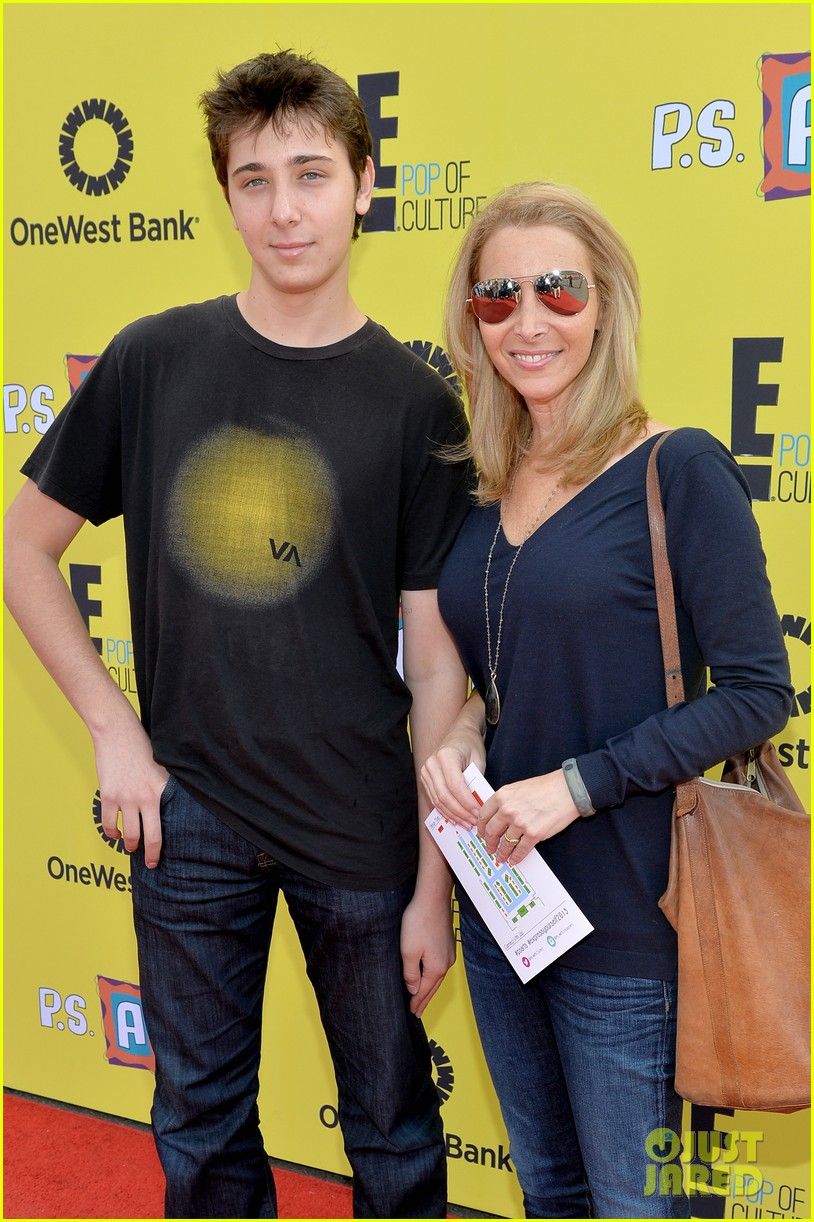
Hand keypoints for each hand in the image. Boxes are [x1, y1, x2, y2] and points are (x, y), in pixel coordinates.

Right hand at [92, 712, 168, 867]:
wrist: (118, 733)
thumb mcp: (162, 768)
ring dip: (129, 844)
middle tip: (149, 862)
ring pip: (128, 833)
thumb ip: (164, 788)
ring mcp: (125, 799)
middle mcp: (144, 798)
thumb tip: (169, 806)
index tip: (159, 858)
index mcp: (161, 792)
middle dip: (148, 853)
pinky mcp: (108, 796)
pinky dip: (111, 831)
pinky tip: (115, 832)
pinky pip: (108, 822)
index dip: (161, 847)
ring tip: (130, 846)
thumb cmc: (142, 747)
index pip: (163, 827)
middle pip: (148, 836)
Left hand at [400, 890, 455, 1016]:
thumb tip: (413, 989)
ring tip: (422, 997)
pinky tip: (429, 976)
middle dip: (424, 1000)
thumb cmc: (419, 922)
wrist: (433, 899)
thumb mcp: (409, 950)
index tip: (412, 1012)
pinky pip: (439, 967)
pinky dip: (433, 976)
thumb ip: (411, 973)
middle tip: (418, 1011)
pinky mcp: (447, 944)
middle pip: (433, 987)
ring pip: (437, 977)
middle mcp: (446, 963)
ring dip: (429, 988)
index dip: (416, 1002)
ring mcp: (449, 954)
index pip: (424, 991)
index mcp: (436, 968)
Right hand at [420, 725, 485, 827]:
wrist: (459, 734)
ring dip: (453, 815)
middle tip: (474, 822)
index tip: (479, 813)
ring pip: (438, 800)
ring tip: (468, 823)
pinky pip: (435, 799)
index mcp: (446, 755)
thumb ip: (476, 781)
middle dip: (460, 812)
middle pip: (444, 795)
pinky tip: (458, 818)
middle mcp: (432, 763)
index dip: (466, 802)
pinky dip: (446, 811)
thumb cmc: (471, 745)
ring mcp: (426, 771)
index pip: (455, 785)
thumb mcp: (479, 760)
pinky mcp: (425, 778)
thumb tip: (478, 807)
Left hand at [479, 770, 580, 864]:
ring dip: (501, 853)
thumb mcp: (518, 788)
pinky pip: (520, 850)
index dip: (480, 827)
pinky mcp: (533, 834)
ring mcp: (520, 823)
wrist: (567, 790)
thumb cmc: (545, 787)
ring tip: (501, 858)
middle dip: (489, 843)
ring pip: (505, 843)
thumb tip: (497, 816)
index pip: (483, 815)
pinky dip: (516, 857)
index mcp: (502, 796)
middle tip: (489, 848)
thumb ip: (505, 801)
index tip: (481, 833)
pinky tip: (514, 860)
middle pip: (491, 831)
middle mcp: (507, 810)